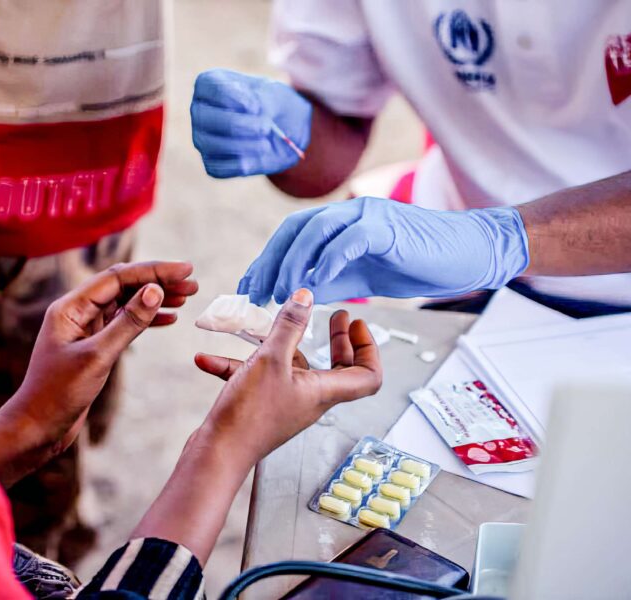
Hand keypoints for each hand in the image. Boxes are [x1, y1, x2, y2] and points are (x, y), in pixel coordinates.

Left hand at [6, 261, 197, 454]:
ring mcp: (86, 329)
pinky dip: (147, 319)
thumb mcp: (98, 357)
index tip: (185, 269)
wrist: (38, 428)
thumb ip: (128, 322)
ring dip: (156, 299)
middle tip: (192, 283)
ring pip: (126, 304)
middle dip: (158, 281)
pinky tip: (169, 318)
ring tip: (186, 298)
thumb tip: (155, 291)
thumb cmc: (58, 394)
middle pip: (124, 286)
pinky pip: (124, 323)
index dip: (154, 271)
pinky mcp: (94, 346)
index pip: (118, 277)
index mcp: (71, 307)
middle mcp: (78, 312)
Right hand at [191, 69, 311, 177]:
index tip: (257, 105)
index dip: (234, 97)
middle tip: (265, 126)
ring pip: (210, 145)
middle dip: (237, 124)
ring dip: (243, 145)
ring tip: (266, 143)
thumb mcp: (273, 94)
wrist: (285, 130)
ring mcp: (203, 139)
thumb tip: (248, 117)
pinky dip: (242, 164)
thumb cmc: (272, 104)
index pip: (208, 86)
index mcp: (208, 84)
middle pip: (204, 118)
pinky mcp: (211, 164)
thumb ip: (261, 99)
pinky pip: (218, 168)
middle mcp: (200, 111)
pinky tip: (259, 155)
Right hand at [195, 288, 381, 464]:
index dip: (368, 348)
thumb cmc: (250, 414)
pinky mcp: (261, 406)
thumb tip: (305, 298)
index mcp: (322, 391)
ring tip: (265, 323)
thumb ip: (289, 326)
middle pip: (337, 369)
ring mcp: (285, 402)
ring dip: (283, 345)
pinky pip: (257, 377)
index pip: (368, 376)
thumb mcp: (271, 359)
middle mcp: (309, 398)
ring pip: (292, 368)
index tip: (356, 323)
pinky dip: (238, 364)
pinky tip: (209, 359)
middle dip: (337, 341)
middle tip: (335, 316)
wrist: (218, 454)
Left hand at [238, 197, 529, 303]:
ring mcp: (367, 215)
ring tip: (281, 292)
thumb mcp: (362, 277)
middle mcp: (348, 213)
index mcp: (340, 223)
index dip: (266, 260)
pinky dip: (330, 260)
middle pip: (294, 230)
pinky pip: (351, 240)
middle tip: (254, 293)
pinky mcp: (387, 226)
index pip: (291, 236)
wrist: (468, 252)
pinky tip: (316, 283)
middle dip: (270, 262)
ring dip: (293, 262)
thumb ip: (330, 280)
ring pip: (316, 231)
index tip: (248, 288)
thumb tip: (298, 293)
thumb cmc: (417, 264)